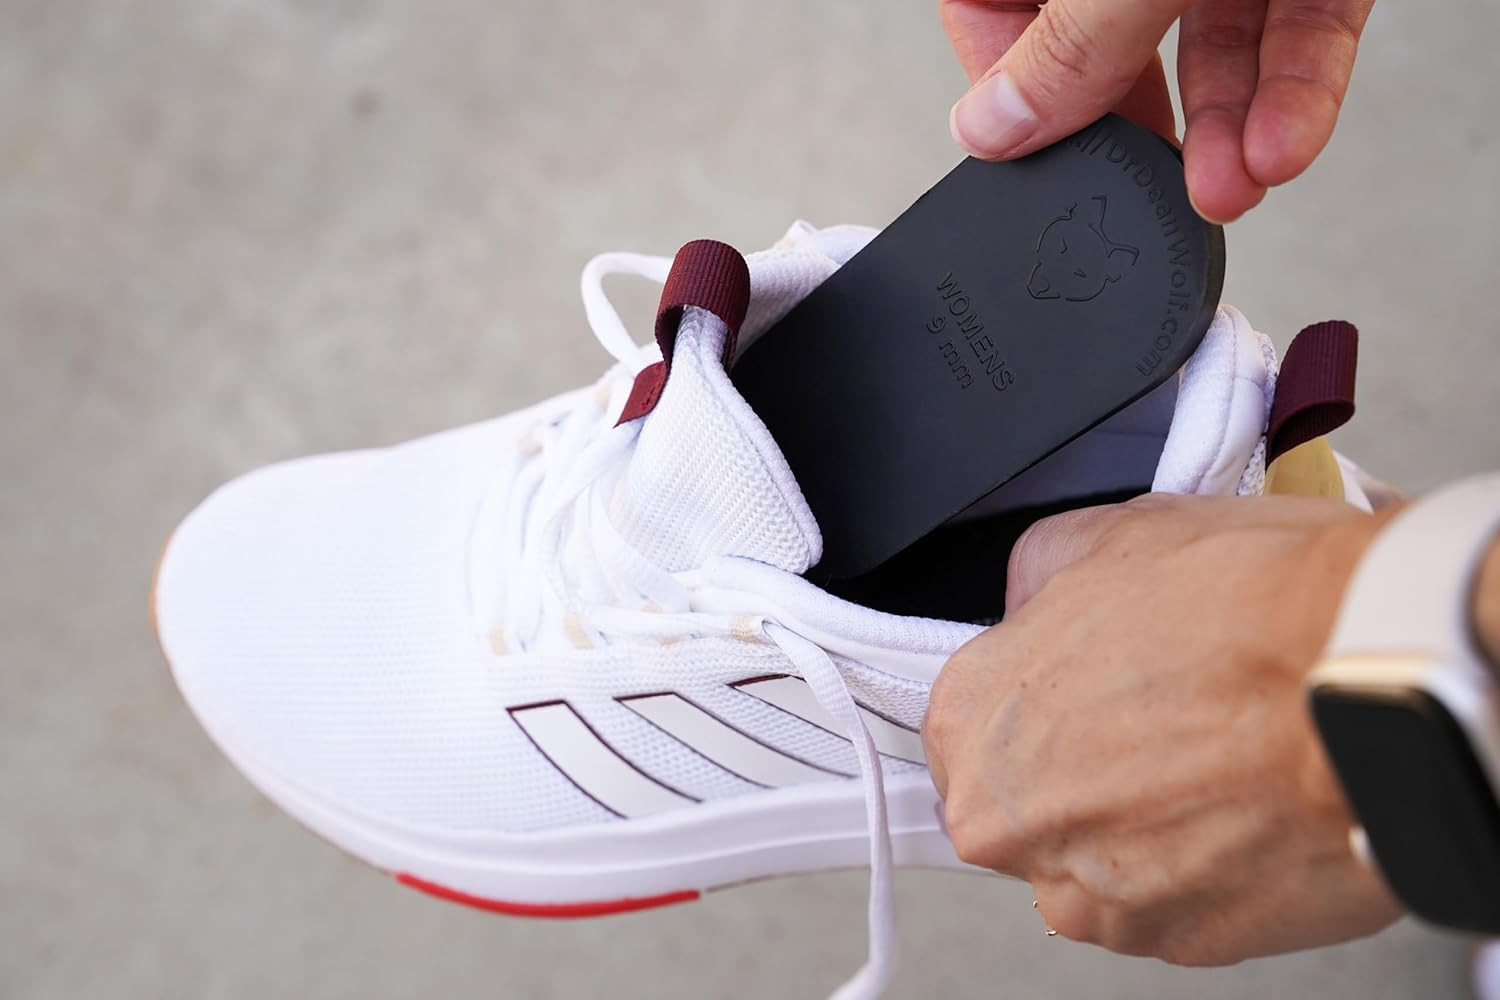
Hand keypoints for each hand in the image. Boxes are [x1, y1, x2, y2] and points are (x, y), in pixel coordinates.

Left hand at [923, 493, 1402, 964]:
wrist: (1374, 686)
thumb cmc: (1250, 612)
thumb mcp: (1111, 537)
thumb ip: (1040, 575)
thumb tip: (1033, 592)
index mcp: (970, 722)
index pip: (971, 716)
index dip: (1041, 690)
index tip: (1088, 684)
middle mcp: (1009, 824)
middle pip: (1025, 794)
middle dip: (1083, 761)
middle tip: (1161, 714)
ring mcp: (1092, 893)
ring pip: (1093, 855)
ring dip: (1138, 818)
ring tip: (1215, 754)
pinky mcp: (1177, 940)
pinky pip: (1167, 898)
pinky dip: (1199, 861)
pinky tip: (1243, 799)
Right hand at [939, 0, 1373, 222]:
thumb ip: (1067, 46)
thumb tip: (991, 127)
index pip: (992, 15)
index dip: (1011, 93)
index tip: (1034, 159)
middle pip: (1108, 51)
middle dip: (1143, 138)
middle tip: (1140, 199)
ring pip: (1210, 55)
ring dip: (1224, 137)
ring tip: (1230, 192)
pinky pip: (1295, 34)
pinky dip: (1294, 94)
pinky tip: (1282, 146)